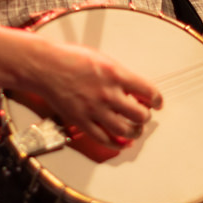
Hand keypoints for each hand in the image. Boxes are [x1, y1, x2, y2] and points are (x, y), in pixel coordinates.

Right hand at [22, 40, 162, 151]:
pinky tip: (121, 142)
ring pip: (125, 130)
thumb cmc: (70, 58)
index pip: (148, 92)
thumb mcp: (102, 59)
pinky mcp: (81, 121)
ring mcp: (94, 109)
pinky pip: (104, 139)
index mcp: (115, 74)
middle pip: (140, 115)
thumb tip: (135, 89)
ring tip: (135, 129)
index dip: (157, 100)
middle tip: (143, 115)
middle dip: (145, 117)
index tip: (157, 103)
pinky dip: (116, 144)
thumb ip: (120, 75)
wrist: (44, 66)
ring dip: (134, 132)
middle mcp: (107, 93)